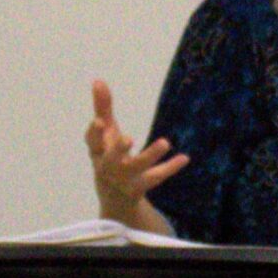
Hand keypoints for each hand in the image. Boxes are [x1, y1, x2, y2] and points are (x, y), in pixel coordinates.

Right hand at [85, 78, 187, 225]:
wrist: (113, 197)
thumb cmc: (107, 155)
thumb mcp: (105, 133)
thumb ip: (102, 108)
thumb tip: (98, 80)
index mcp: (98, 151)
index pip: (93, 142)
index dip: (94, 133)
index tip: (98, 121)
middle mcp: (109, 167)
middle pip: (113, 159)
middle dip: (120, 150)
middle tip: (129, 139)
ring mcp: (125, 179)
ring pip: (137, 168)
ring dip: (150, 155)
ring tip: (166, 142)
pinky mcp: (141, 187)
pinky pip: (156, 177)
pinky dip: (170, 168)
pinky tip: (184, 158)